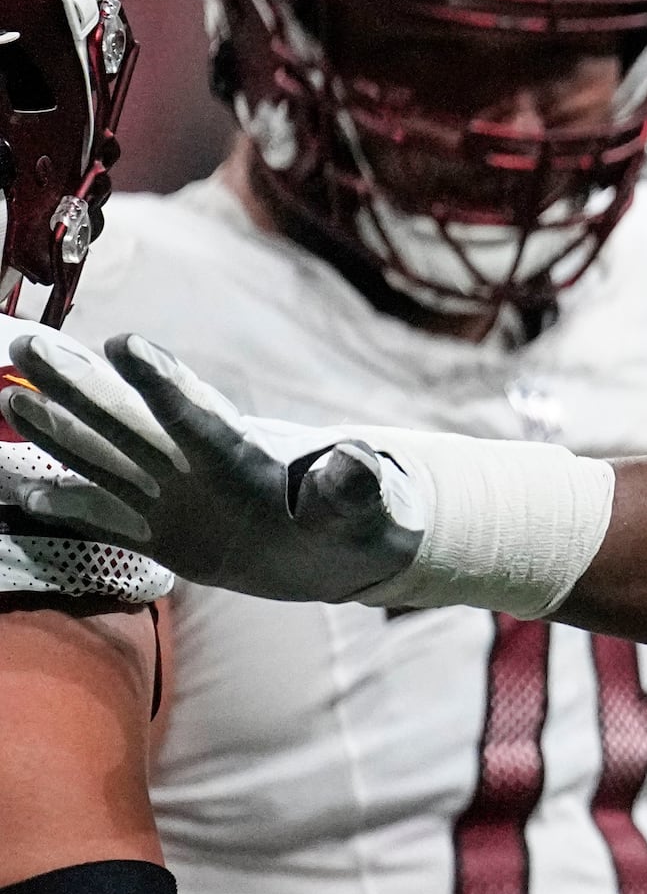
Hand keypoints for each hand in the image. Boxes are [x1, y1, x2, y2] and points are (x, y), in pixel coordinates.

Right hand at [0, 329, 422, 602]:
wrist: (339, 552)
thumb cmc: (359, 522)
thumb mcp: (364, 510)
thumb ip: (351, 489)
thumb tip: (354, 460)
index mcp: (245, 456)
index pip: (197, 413)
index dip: (163, 381)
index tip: (125, 345)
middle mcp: (196, 465)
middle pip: (130, 417)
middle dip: (81, 383)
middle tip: (29, 342)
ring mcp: (171, 495)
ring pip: (104, 454)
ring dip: (58, 428)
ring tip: (10, 394)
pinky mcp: (158, 532)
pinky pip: (102, 517)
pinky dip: (66, 506)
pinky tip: (21, 490)